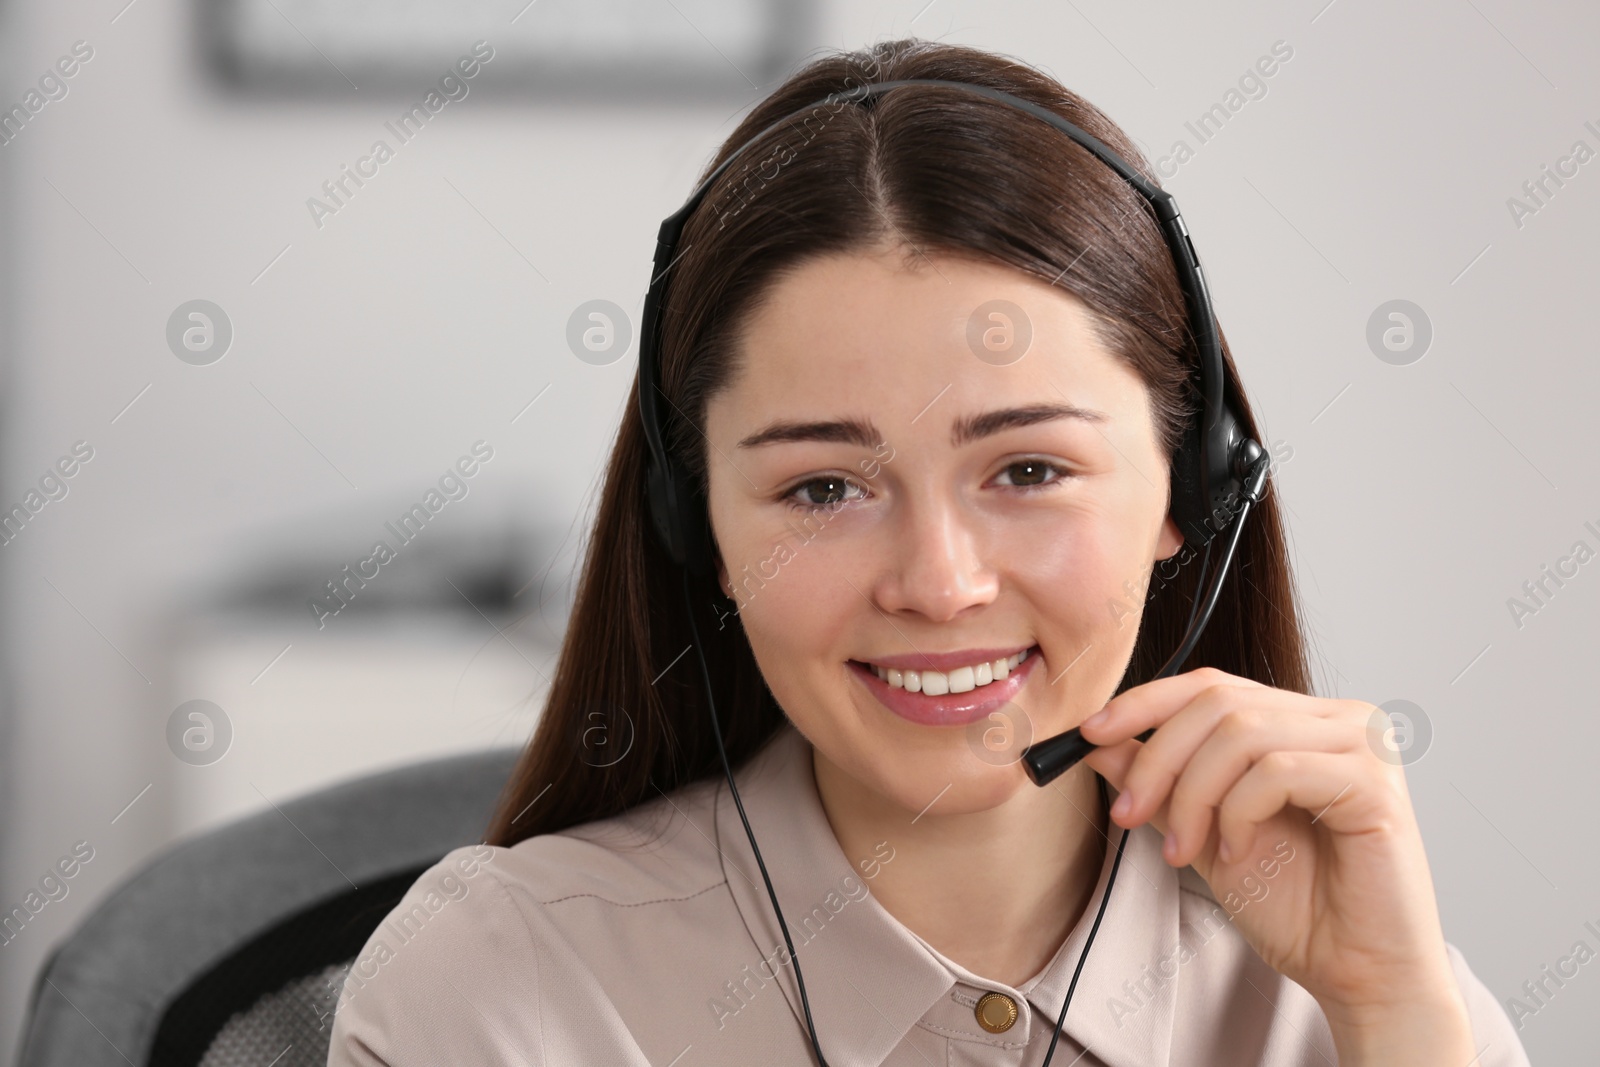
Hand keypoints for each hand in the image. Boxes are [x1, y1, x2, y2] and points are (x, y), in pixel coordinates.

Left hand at [1077, 667, 1474, 1064]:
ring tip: (1182, 849)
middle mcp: (1340, 718)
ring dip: (1192, 794)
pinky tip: (1234, 853)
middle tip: (1126, 813)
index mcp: (1303, 720)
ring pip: (1240, 732)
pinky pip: (1277, 771)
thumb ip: (1161, 784)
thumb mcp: (1204, 834)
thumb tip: (1099, 742)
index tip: (1087, 736)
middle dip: (1157, 758)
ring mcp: (1365, 744)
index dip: (1143, 704)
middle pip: (1218, 701)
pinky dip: (1237, 813)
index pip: (1210, 685)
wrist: (1358, 973)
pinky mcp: (1374, 782)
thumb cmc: (1297, 908)